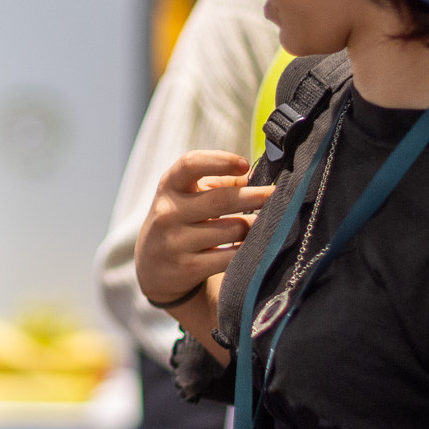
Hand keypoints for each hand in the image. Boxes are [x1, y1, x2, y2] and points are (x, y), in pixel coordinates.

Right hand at [135, 151, 273, 308]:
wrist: (151, 266)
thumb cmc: (178, 220)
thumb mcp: (186, 196)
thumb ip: (217, 183)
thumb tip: (254, 176)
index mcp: (169, 186)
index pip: (191, 164)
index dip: (220, 160)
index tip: (245, 164)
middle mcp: (168, 212)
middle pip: (221, 200)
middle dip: (255, 196)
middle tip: (277, 194)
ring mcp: (176, 242)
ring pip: (231, 230)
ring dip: (254, 226)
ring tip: (265, 223)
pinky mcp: (187, 268)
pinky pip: (230, 257)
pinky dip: (247, 250)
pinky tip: (255, 246)